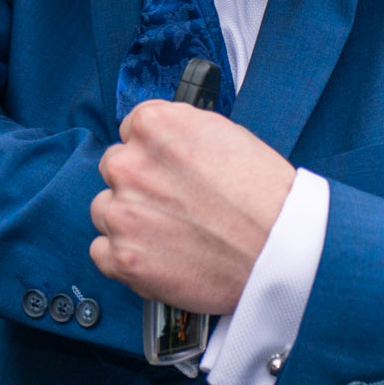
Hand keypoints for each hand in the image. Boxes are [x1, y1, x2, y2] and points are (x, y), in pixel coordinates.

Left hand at [89, 101, 295, 313]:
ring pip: (105, 209)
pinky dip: (123, 256)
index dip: (152, 151)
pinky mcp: (124, 257)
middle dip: (139, 184)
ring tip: (169, 233)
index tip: (165, 167)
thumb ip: (181, 133)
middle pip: (115, 169)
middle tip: (173, 204)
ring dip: (129, 219)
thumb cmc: (264, 196)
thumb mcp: (225, 135)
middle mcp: (130, 165)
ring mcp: (123, 213)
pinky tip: (155, 256)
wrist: (282, 251)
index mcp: (155, 127)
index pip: (131, 129)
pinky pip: (101, 251)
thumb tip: (162, 141)